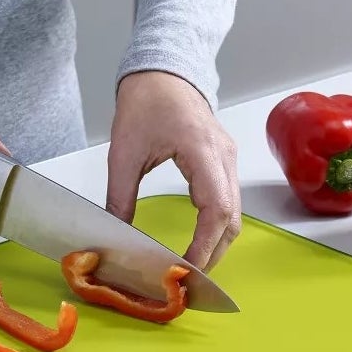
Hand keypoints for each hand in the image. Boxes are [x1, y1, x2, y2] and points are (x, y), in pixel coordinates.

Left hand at [105, 71, 240, 270]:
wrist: (163, 70)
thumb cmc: (145, 102)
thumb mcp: (123, 152)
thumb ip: (120, 197)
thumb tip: (116, 237)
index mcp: (202, 150)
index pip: (216, 210)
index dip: (204, 246)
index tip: (185, 270)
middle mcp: (223, 156)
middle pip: (233, 219)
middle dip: (213, 254)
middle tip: (188, 281)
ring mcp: (228, 158)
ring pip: (234, 213)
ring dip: (217, 243)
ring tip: (192, 268)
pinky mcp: (223, 160)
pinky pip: (228, 201)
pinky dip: (217, 227)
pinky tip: (198, 243)